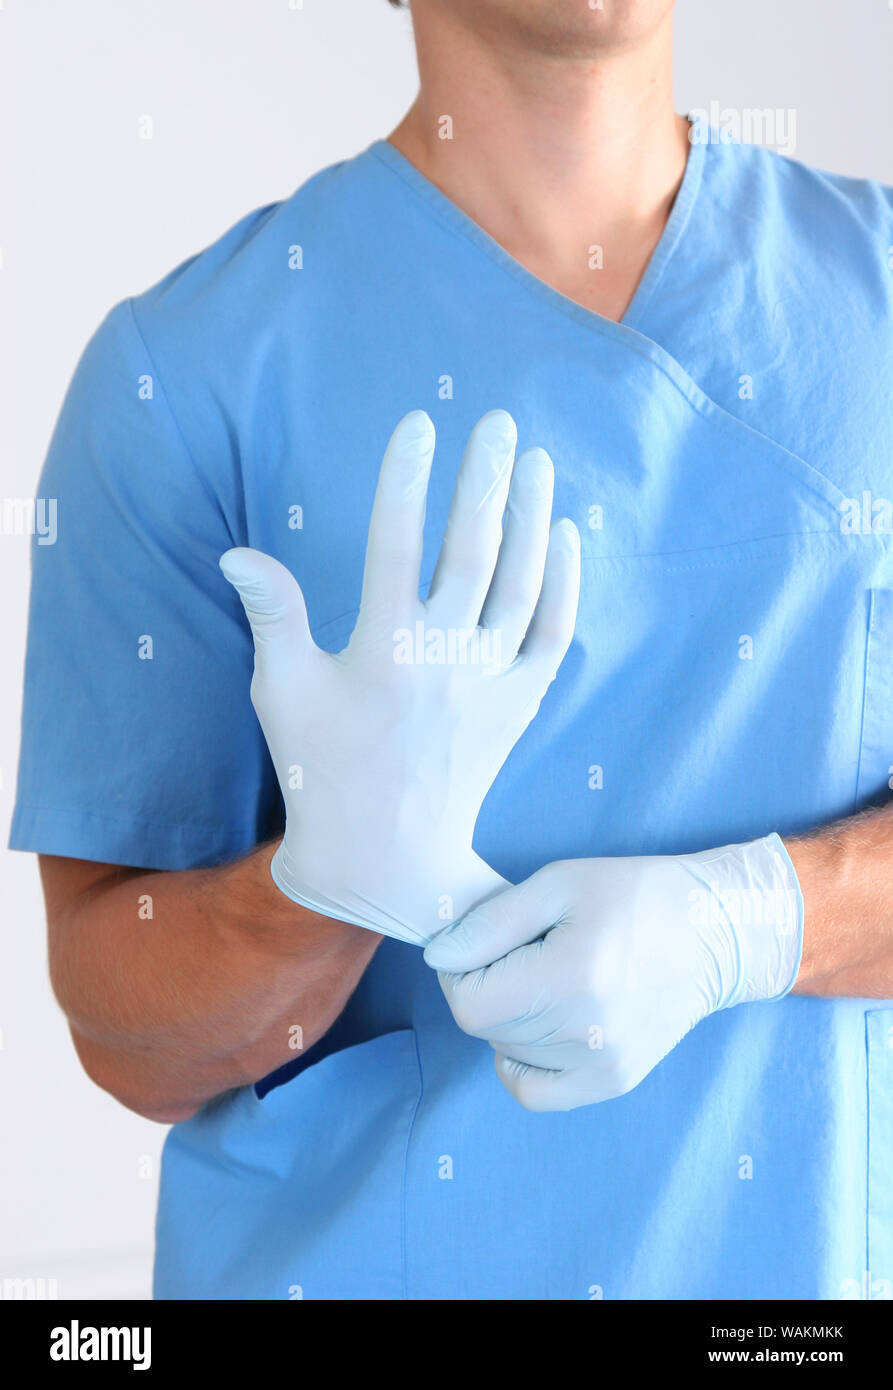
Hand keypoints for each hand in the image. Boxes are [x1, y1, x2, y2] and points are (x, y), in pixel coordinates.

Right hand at [221, 410, 580, 944]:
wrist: (388, 856)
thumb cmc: (322, 768)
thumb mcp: (283, 692)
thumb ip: (273, 615)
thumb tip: (239, 552)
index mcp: (381, 650)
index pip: (395, 543)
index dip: (406, 478)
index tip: (418, 423)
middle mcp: (443, 660)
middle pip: (473, 551)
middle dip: (486, 480)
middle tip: (498, 423)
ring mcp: (490, 682)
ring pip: (523, 583)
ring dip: (532, 517)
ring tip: (536, 461)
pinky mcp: (522, 704)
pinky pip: (554, 632)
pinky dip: (564, 582)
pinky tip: (565, 534)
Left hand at [424, 835, 802, 1107]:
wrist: (716, 932)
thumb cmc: (637, 895)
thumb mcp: (559, 883)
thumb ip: (491, 922)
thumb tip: (438, 956)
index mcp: (571, 977)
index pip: (469, 1002)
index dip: (459, 970)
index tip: (481, 941)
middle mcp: (586, 1033)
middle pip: (486, 1026)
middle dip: (485, 985)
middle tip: (522, 949)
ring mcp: (603, 1065)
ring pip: (506, 1052)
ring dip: (507, 1017)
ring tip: (547, 976)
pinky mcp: (614, 1080)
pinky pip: (534, 1091)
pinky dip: (521, 1060)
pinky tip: (541, 1023)